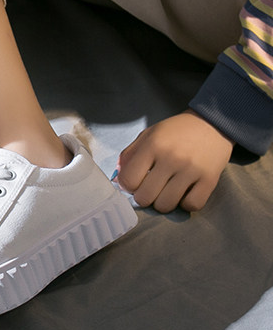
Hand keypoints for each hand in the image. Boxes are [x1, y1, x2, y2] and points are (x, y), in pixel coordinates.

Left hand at [116, 110, 233, 212]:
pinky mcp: (210, 180)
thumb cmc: (175, 131)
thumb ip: (129, 155)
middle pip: (145, 197)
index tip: (134, 183)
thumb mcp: (148, 135)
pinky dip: (185, 204)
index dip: (128, 186)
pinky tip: (184, 193)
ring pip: (166, 205)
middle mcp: (171, 158)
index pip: (129, 180)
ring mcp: (191, 170)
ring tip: (166, 191)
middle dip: (143, 197)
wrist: (211, 124)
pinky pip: (191, 206)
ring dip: (163, 202)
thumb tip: (117, 180)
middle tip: (150, 189)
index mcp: (152, 145)